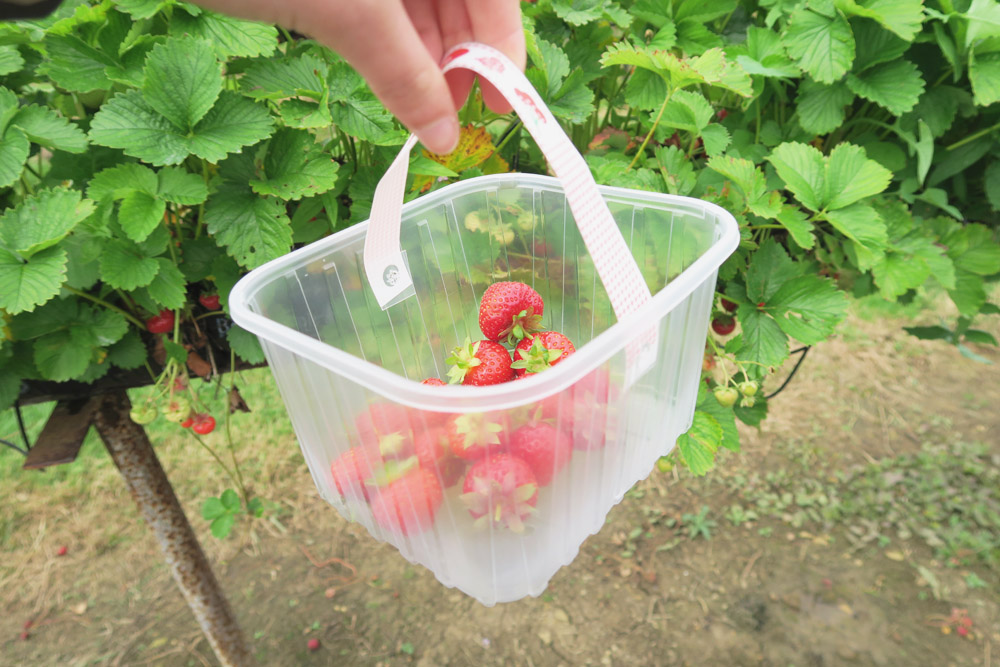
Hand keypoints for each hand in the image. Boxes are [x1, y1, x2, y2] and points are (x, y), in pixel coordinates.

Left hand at [191, 0, 524, 153]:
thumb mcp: (351, 13)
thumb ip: (405, 73)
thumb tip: (446, 138)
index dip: (502, 50)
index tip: (502, 107)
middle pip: (460, 0)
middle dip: (462, 60)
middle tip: (457, 119)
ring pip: (422, 8)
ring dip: (427, 60)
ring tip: (426, 111)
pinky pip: (384, 11)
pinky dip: (391, 48)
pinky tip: (394, 82)